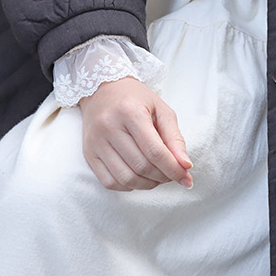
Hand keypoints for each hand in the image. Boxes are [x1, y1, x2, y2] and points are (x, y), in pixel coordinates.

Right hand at [80, 72, 191, 192]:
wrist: (101, 89)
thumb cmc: (135, 99)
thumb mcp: (160, 110)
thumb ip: (175, 138)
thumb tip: (186, 167)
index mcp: (130, 111)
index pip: (155, 151)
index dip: (173, 169)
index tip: (185, 177)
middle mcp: (109, 126)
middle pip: (142, 166)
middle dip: (162, 177)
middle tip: (170, 174)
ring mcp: (96, 141)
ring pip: (127, 178)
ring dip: (147, 185)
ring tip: (156, 177)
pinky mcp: (88, 153)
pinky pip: (110, 182)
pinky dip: (128, 186)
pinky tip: (137, 177)